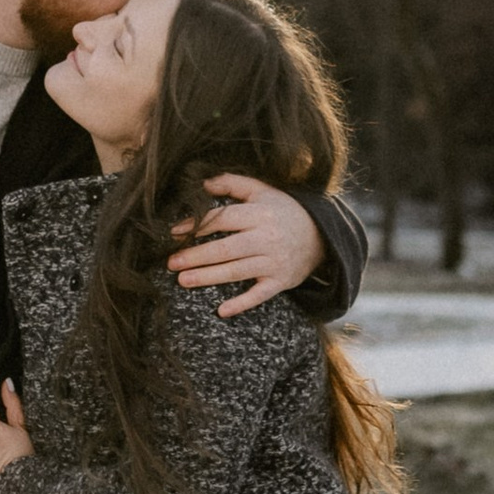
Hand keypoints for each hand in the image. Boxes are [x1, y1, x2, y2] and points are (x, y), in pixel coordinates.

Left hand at [168, 174, 323, 321]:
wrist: (323, 235)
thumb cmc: (284, 211)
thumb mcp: (263, 191)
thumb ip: (233, 184)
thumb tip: (203, 183)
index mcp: (259, 214)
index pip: (222, 219)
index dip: (196, 226)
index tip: (174, 232)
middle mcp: (266, 238)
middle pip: (225, 249)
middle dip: (195, 256)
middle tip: (171, 263)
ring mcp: (274, 262)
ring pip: (236, 272)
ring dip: (208, 277)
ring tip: (183, 281)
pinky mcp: (281, 281)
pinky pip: (259, 295)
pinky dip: (242, 304)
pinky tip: (221, 311)